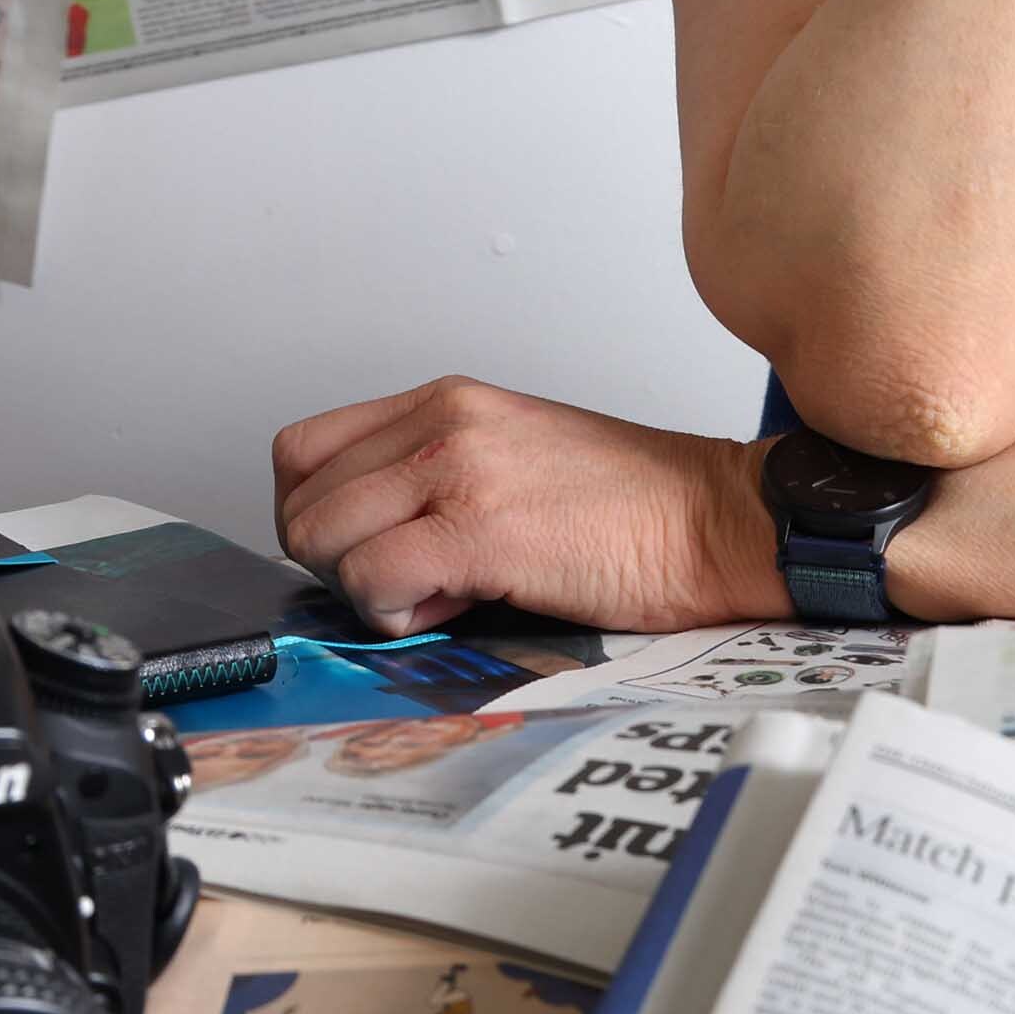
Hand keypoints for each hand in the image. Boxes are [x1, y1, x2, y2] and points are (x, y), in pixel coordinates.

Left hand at [275, 377, 784, 632]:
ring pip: (321, 539)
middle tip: (409, 580)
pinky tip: (456, 605)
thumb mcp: (514, 456)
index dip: (317, 515)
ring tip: (439, 592)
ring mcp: (456, 470)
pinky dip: (394, 614)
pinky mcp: (476, 529)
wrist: (714, 519)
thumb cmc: (631, 507)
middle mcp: (442, 421)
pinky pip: (370, 580)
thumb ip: (433, 476)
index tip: (363, 548)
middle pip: (300, 502)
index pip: (302, 451)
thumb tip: (364, 542)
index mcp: (447, 400)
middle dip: (338, 561)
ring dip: (364, 588)